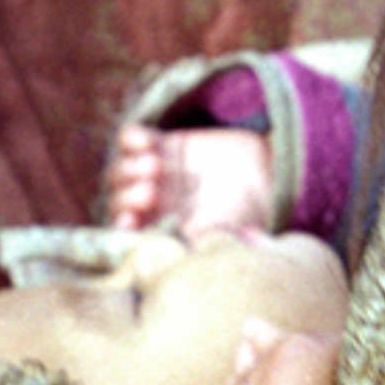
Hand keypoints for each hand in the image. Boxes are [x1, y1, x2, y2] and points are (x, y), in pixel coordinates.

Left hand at [108, 125, 275, 238]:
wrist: (265, 173)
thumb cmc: (246, 211)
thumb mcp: (224, 229)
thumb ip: (198, 236)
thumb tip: (178, 245)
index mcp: (159, 228)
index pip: (125, 231)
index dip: (121, 226)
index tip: (130, 221)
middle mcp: (151, 203)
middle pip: (118, 199)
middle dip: (128, 196)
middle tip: (151, 192)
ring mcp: (153, 173)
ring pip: (120, 170)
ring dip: (129, 168)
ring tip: (155, 165)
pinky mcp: (161, 144)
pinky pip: (129, 139)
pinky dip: (132, 139)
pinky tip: (148, 142)